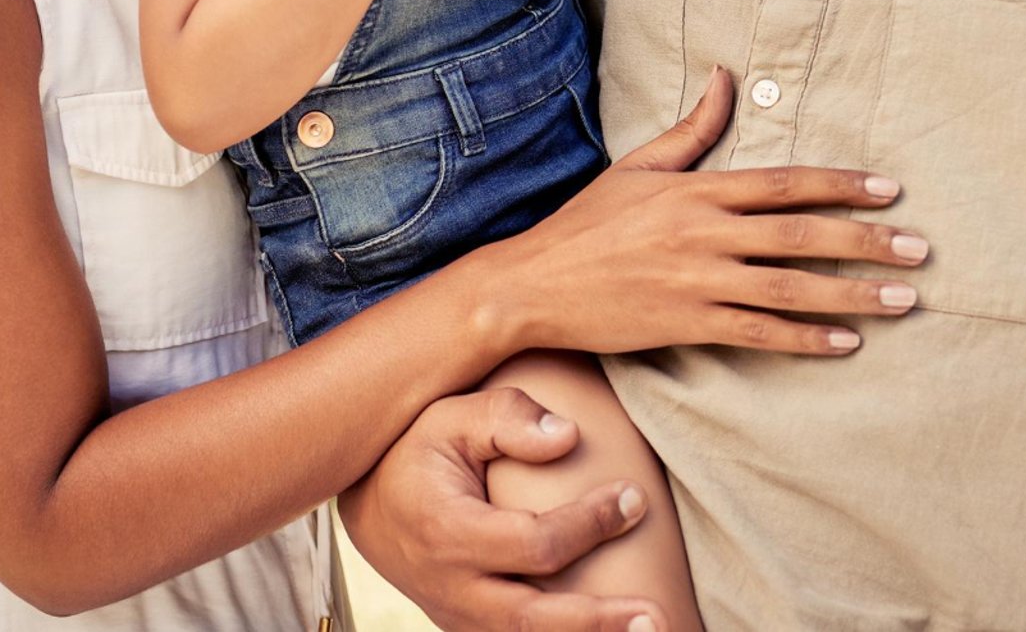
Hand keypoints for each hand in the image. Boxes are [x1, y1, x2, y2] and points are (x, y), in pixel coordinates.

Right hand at [340, 386, 664, 631]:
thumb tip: (570, 436)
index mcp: (448, 532)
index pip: (533, 543)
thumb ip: (509, 416)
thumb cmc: (419, 449)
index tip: (635, 498)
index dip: (590, 525)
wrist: (370, 502)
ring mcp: (457, 616)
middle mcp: (451, 588)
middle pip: (532, 619)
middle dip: (597, 622)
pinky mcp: (468, 627)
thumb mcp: (452, 414)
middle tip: (655, 616)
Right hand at [487, 67, 929, 355]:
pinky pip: (758, 333)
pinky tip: (845, 343)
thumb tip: (724, 77)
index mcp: (698, 189)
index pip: (786, 183)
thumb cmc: (587, 222)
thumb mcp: (640, 166)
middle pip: (801, 234)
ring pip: (790, 287)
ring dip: (852, 294)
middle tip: (918, 249)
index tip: (890, 190)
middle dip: (866, 241)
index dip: (842, 185)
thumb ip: (692, 127)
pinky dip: (804, 339)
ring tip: (902, 299)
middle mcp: (705, 232)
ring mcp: (698, 281)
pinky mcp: (686, 324)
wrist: (534, 284)